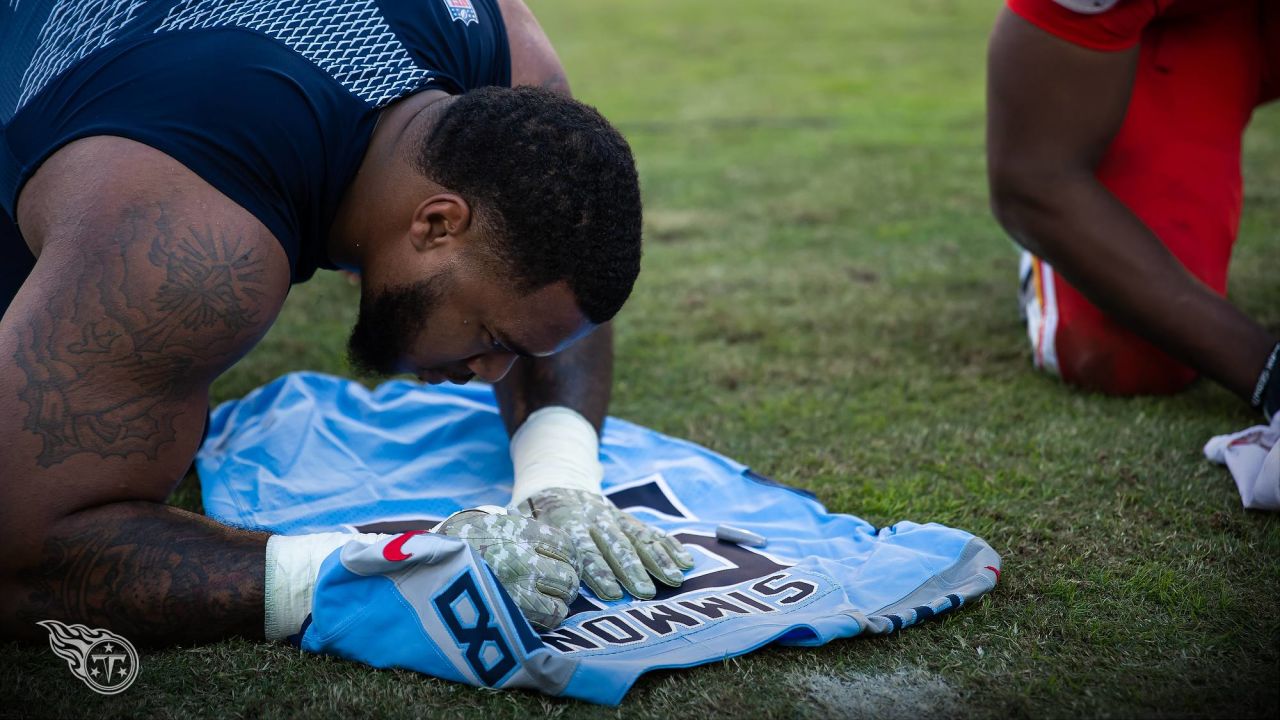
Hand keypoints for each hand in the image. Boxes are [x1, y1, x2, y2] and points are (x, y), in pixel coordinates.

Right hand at [437, 508, 579, 629]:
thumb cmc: (457, 541)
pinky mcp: (511, 611)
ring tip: (548, 601)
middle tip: (557, 586)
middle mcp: (524, 557)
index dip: (569, 558)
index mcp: (521, 531)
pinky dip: (548, 617)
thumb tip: (525, 516)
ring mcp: (518, 586)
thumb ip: (512, 519)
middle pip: (569, 575)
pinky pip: (548, 618)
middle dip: (566, 583)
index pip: (566, 546)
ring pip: (564, 599)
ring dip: (559, 602)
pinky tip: (537, 613)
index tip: (564, 563)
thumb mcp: (486, 518)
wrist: (427, 564)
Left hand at [512, 488, 694, 600]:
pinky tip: (686, 562)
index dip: (598, 572)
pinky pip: (651, 532)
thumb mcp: (521, 515)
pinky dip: (669, 546)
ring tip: (674, 579)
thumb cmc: (535, 508)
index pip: (585, 550)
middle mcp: (596, 521)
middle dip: (632, 571)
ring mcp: (615, 519)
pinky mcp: (628, 519)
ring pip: (639, 539)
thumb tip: (515, 550)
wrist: (558, 476)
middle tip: (646, 593)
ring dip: (658, 559)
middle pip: (617, 547)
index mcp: (569, 523)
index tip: (611, 593)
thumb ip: (519, 532)